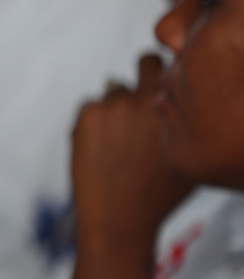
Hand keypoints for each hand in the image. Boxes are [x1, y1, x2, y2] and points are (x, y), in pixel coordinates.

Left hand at [72, 54, 193, 252]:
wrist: (121, 217)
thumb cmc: (159, 193)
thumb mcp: (189, 153)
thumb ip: (185, 120)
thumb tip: (182, 100)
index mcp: (178, 106)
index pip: (174, 68)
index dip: (167, 77)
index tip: (163, 87)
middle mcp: (149, 98)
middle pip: (145, 61)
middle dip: (144, 73)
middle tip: (138, 99)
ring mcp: (116, 104)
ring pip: (113, 91)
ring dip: (115, 108)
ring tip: (118, 143)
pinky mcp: (88, 114)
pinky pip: (90, 106)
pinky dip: (92, 123)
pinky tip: (99, 149)